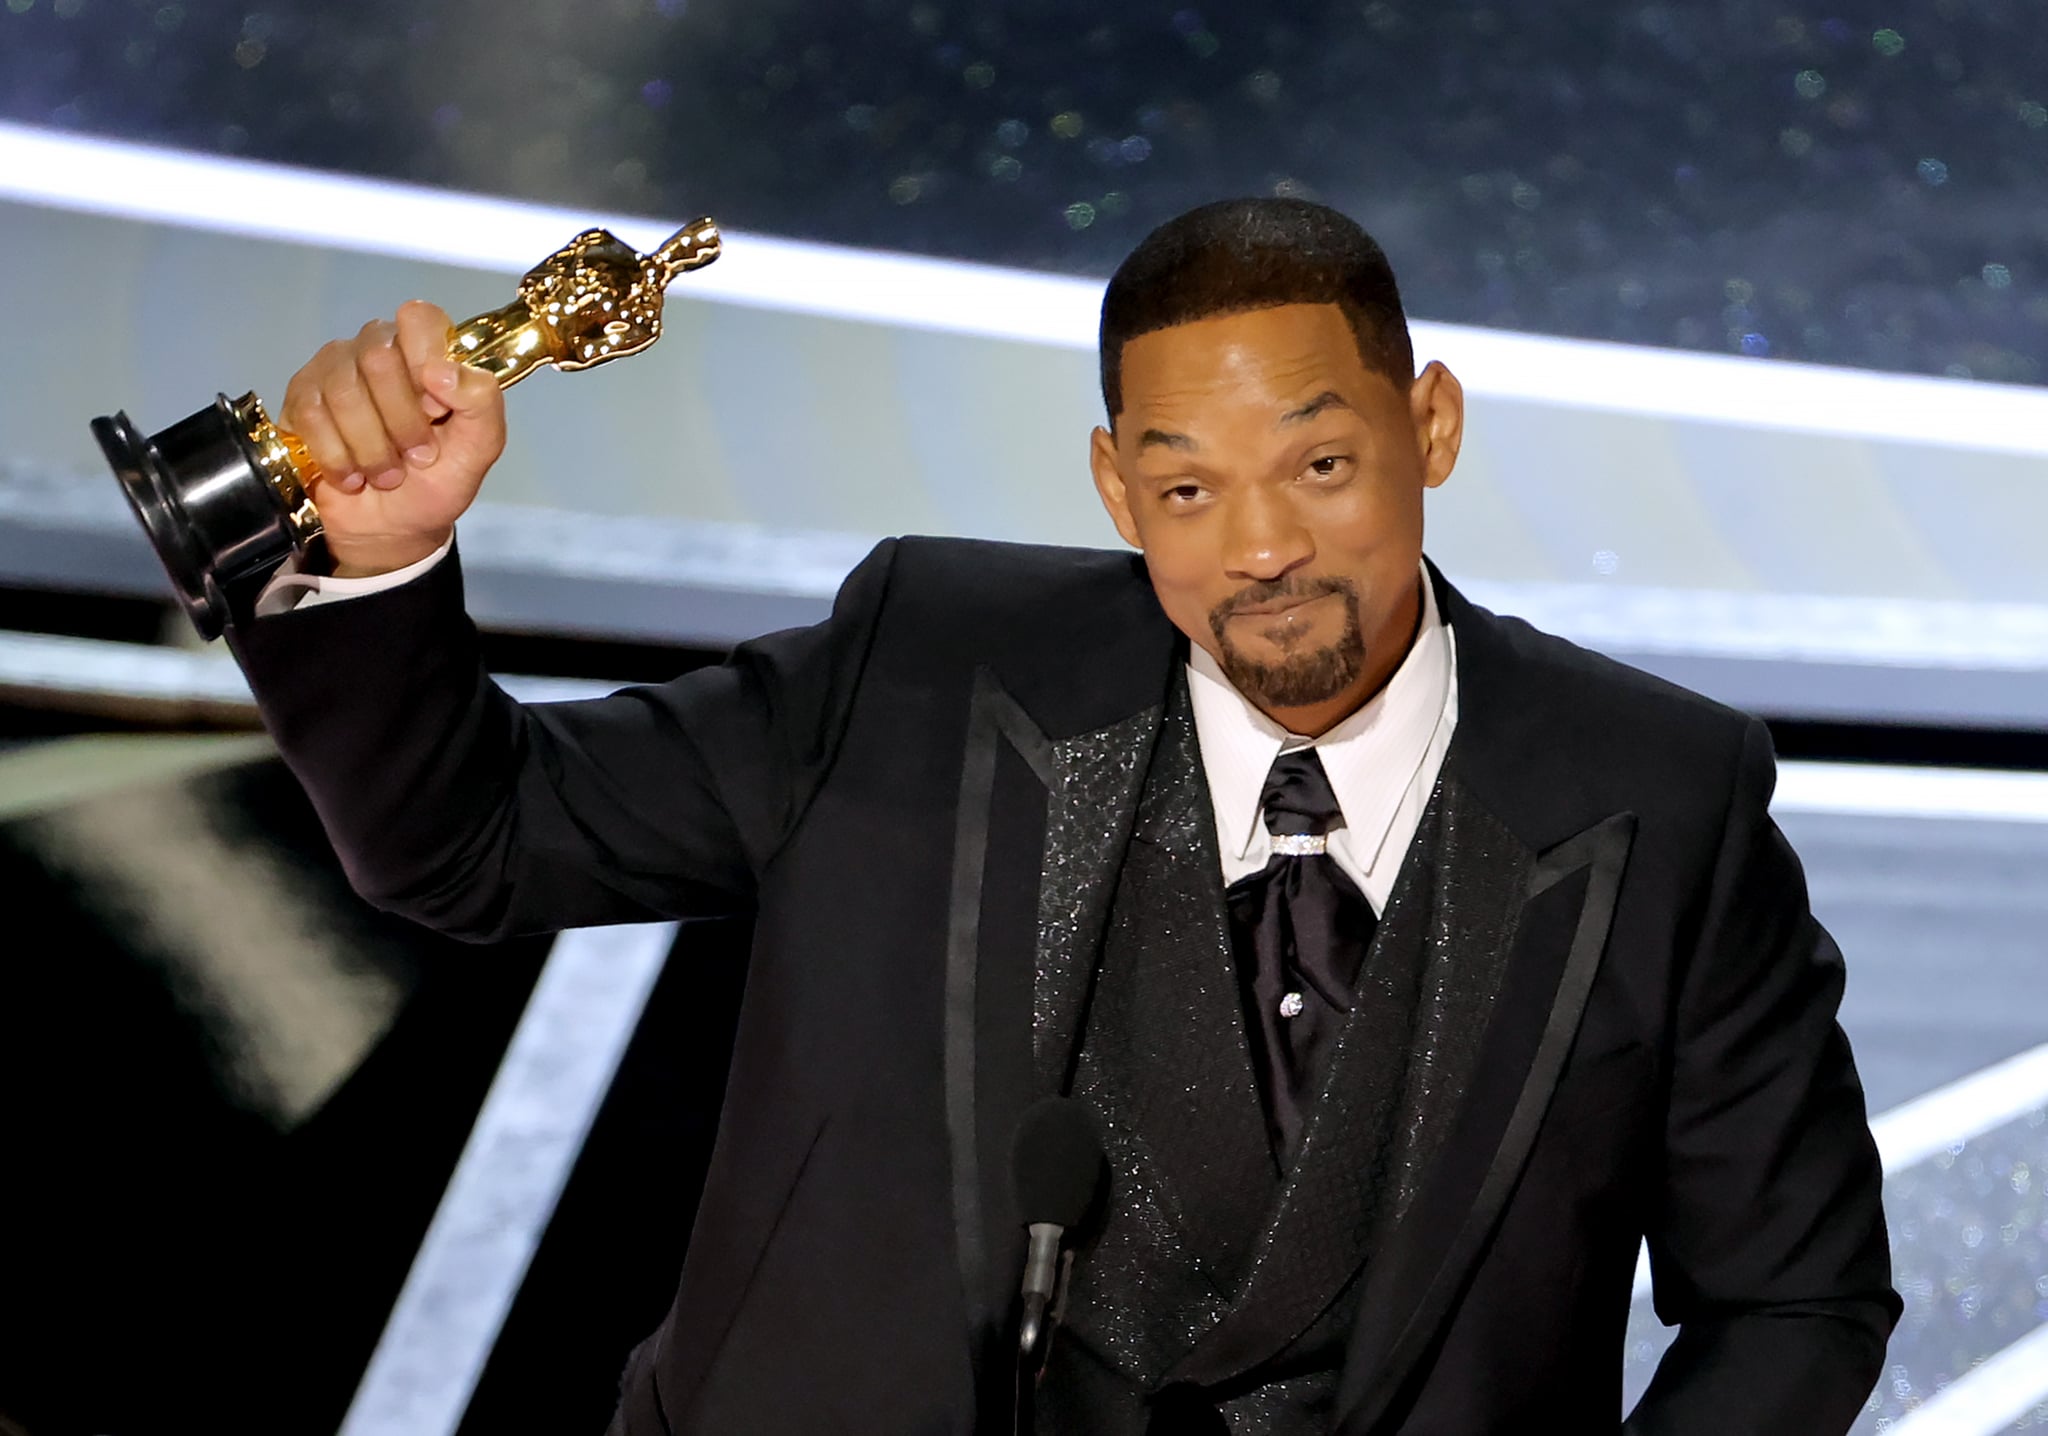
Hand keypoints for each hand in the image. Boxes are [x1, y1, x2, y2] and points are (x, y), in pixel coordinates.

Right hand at [279, 300, 506, 575]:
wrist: (390, 529)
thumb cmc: (435, 482)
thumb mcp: (479, 450)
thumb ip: (483, 403)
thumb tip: (443, 370)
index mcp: (426, 352)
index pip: (420, 319)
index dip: (426, 362)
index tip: (437, 410)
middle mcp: (377, 348)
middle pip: (379, 357)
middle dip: (402, 422)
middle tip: (416, 456)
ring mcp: (334, 368)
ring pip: (344, 389)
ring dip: (371, 448)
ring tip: (385, 474)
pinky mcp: (300, 397)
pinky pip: (311, 414)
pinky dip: (337, 457)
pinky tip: (351, 476)